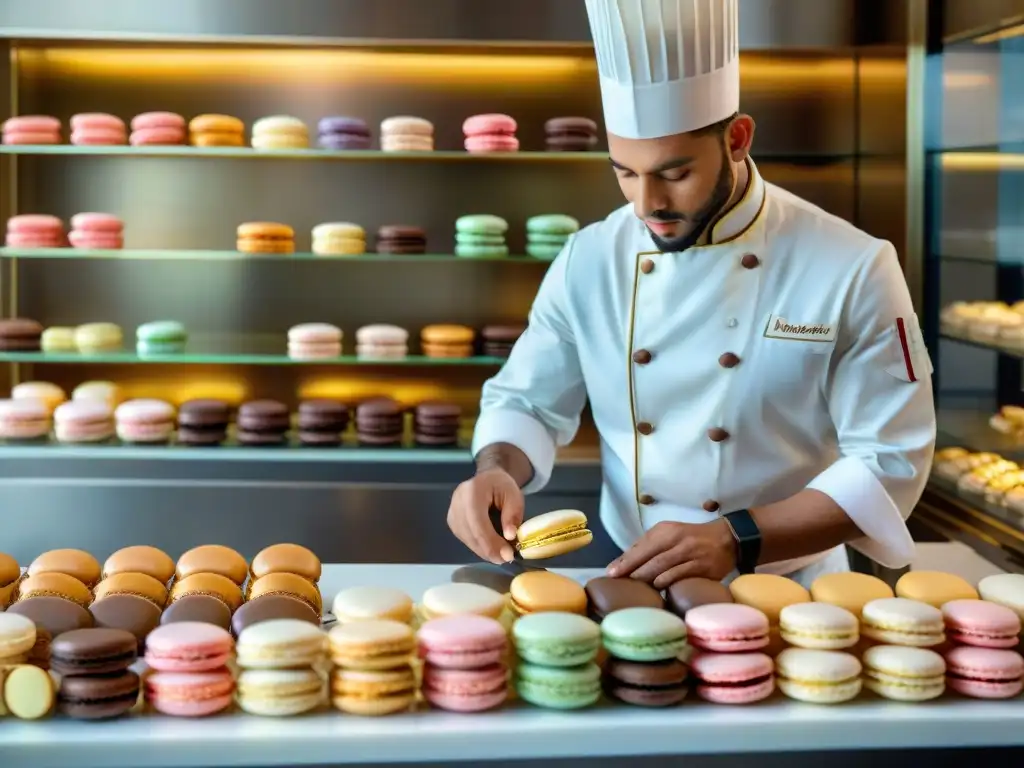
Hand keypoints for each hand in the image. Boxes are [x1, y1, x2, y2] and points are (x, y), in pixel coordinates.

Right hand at [447, 468, 524, 563]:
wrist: (487, 478)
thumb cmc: (501, 486)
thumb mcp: (514, 495)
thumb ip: (512, 515)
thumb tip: (510, 537)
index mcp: (472, 492)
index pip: (478, 522)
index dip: (491, 542)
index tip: (507, 555)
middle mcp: (457, 502)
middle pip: (471, 534)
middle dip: (490, 550)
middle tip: (506, 559)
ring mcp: (452, 513)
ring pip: (467, 539)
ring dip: (485, 551)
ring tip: (501, 554)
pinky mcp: (452, 522)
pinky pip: (465, 539)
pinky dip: (479, 546)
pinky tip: (491, 547)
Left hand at [607, 520, 736, 588]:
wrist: (726, 540)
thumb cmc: (691, 539)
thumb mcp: (669, 535)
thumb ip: (648, 546)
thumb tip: (622, 562)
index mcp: (665, 530)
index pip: (640, 546)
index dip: (624, 561)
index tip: (610, 573)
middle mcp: (676, 539)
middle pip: (648, 557)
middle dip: (631, 571)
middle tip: (618, 583)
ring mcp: (690, 553)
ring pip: (661, 567)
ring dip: (645, 578)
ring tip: (633, 588)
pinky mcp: (702, 567)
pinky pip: (679, 574)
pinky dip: (666, 581)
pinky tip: (657, 588)